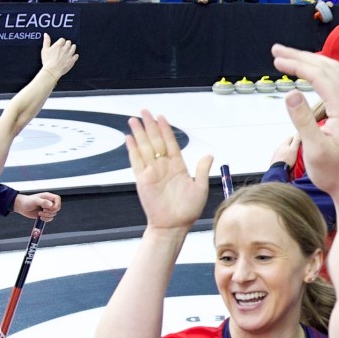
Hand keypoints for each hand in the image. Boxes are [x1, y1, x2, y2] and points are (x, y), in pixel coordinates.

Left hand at [13, 192, 61, 219]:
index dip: (57, 204)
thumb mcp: (35, 200)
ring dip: (46, 216)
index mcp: (48, 197)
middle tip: (43, 210)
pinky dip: (45, 219)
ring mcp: (47, 209)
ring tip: (39, 213)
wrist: (22, 207)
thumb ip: (43, 202)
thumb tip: (51, 205)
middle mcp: (49, 203)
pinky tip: (40, 217)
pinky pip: (50, 219)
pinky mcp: (45, 215)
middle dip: (50, 211)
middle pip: (56, 208)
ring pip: (53, 214)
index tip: (51, 208)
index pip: (57, 199)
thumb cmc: (27, 201)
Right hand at [37, 33, 78, 78]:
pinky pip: (76, 56)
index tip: (60, 43)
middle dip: (67, 43)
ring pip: (73, 47)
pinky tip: (73, 56)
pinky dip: (75, 55)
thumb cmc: (47, 61)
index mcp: (58, 45)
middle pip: (69, 42)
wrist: (52, 71)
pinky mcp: (72, 60)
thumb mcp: (44, 50)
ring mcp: (69, 54)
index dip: (61, 41)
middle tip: (65, 46)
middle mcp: (65, 49)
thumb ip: (46, 41)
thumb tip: (46, 34)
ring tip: (70, 49)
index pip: (62, 39)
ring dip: (72, 47)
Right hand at [125, 110, 213, 231]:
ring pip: (144, 147)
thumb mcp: (200, 188)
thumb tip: (209, 155)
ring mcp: (152, 172)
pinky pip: (136, 161)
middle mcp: (163, 167)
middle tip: (144, 110)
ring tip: (134, 120)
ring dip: (139, 133)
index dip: (166, 129)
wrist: (173, 226)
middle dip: (150, 125)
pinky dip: (132, 149)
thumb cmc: (187, 211)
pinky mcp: (142, 180)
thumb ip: (201, 170)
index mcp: (178, 166)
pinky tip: (129, 138)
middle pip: (155, 141)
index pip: (170, 142)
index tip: (161, 116)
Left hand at [270, 134, 298, 166]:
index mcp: (283, 144)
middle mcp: (278, 147)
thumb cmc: (287, 160)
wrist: (278, 171)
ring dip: (287, 151)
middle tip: (297, 150)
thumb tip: (298, 133)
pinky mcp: (274, 160)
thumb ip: (296, 141)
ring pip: (283, 150)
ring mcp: (275, 154)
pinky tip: (286, 161)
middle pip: (286, 144)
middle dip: (292, 145)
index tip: (300, 142)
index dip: (296, 139)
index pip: (291, 137)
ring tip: (292, 156)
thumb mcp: (294, 149)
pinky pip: (280, 156)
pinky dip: (284, 157)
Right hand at [272, 44, 338, 213]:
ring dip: (309, 60)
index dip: (296, 65)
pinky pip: (334, 80)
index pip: (318, 75)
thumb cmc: (334, 172)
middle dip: (300, 56)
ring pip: (331, 71)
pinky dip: (318, 71)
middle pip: (325, 66)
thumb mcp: (314, 149)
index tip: (277, 60)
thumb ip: (303, 119)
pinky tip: (307, 72)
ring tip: (288, 57)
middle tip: (276, 50)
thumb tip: (290, 93)